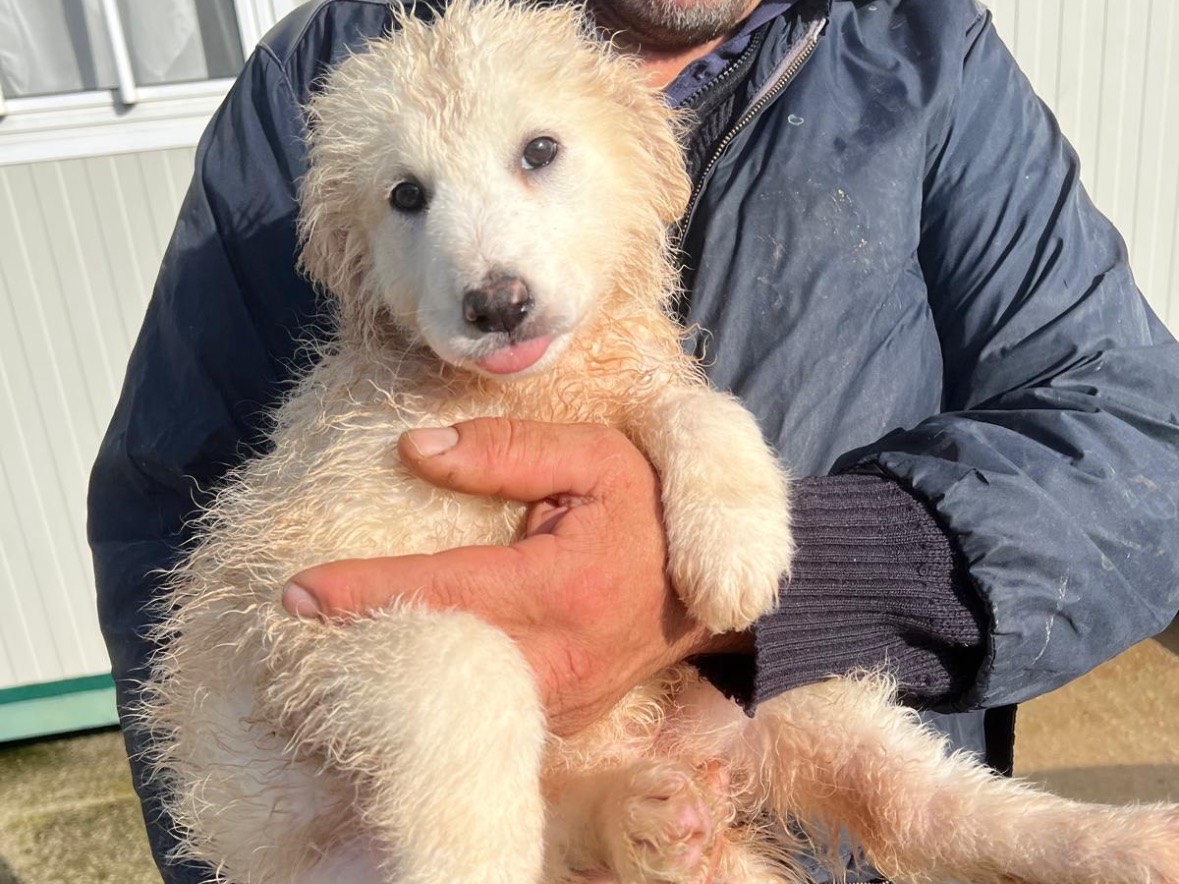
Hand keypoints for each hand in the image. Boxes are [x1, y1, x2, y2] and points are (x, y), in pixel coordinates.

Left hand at [281, 418, 743, 735]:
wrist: (710, 594)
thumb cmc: (651, 514)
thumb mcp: (596, 459)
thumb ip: (506, 453)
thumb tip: (415, 451)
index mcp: (560, 587)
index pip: (444, 589)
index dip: (366, 590)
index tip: (296, 591)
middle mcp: (554, 661)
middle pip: (433, 656)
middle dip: (361, 637)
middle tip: (294, 615)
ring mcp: (557, 704)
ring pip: (453, 692)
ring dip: (393, 663)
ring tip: (334, 634)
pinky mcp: (558, 721)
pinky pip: (482, 708)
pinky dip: (436, 682)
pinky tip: (401, 654)